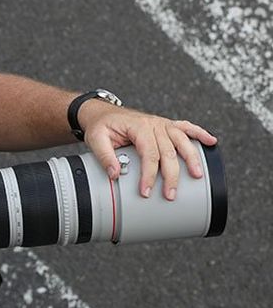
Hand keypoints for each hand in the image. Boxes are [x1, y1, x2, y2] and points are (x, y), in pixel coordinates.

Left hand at [78, 100, 217, 199]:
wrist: (102, 113)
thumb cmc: (101, 126)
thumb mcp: (96, 139)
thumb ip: (105, 156)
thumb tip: (115, 174)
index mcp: (138, 127)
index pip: (149, 153)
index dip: (149, 174)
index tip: (146, 191)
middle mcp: (153, 124)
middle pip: (168, 151)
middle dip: (171, 175)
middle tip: (170, 194)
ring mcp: (161, 124)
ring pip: (182, 140)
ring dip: (191, 158)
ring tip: (197, 175)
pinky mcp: (165, 125)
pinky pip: (186, 127)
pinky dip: (200, 133)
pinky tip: (211, 141)